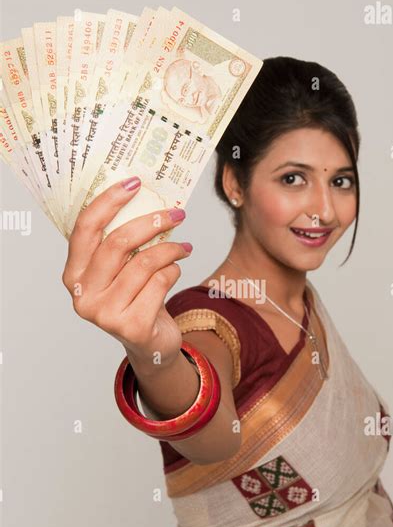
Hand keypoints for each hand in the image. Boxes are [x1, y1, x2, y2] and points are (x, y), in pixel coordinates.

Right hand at [62, 176, 191, 367]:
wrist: (150, 344)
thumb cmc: (135, 298)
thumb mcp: (120, 270)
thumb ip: (119, 243)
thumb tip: (142, 196)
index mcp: (73, 274)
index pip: (85, 229)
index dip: (109, 202)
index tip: (134, 183)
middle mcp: (82, 295)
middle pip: (118, 243)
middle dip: (152, 223)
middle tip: (177, 214)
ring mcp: (104, 314)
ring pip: (144, 263)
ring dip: (171, 250)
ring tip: (184, 247)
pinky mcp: (131, 327)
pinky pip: (160, 283)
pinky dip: (173, 272)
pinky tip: (174, 273)